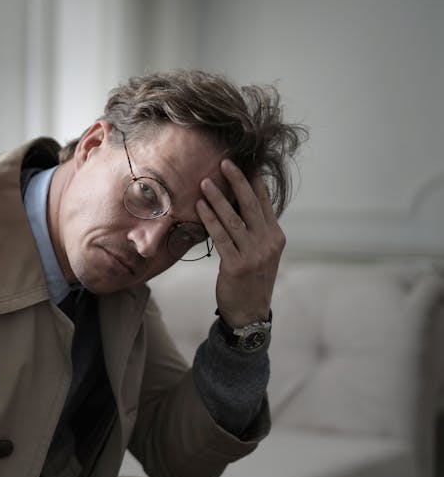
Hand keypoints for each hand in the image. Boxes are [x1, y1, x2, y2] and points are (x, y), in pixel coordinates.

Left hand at [195, 159, 284, 327]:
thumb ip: (255, 232)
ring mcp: (254, 254)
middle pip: (251, 205)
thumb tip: (239, 206)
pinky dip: (210, 219)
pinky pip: (221, 237)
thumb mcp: (261, 254)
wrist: (250, 314)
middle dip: (237, 182)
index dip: (254, 182)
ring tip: (204, 182)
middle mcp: (268, 242)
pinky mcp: (236, 265)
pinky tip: (199, 207)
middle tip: (225, 162)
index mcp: (275, 237)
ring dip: (217, 198)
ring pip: (233, 219)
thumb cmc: (251, 281)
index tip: (244, 163)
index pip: (264, 203)